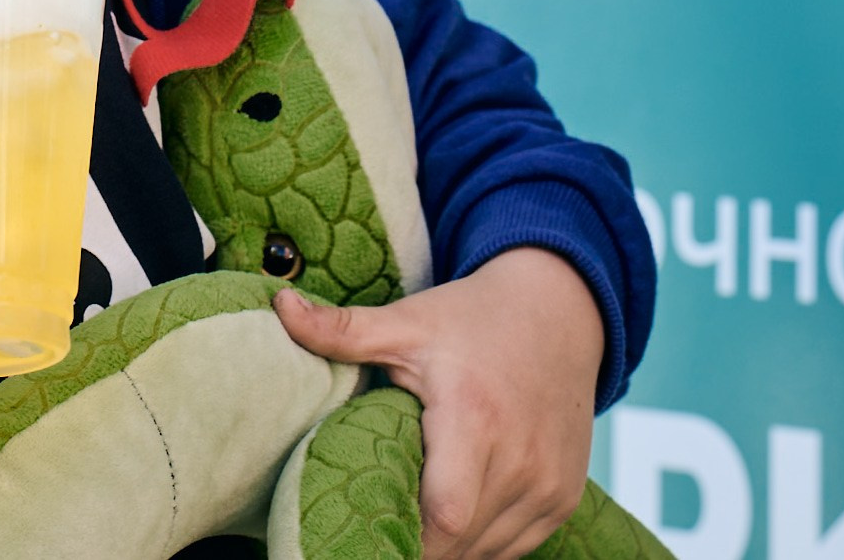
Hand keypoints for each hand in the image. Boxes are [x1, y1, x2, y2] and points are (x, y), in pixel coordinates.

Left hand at [274, 246, 604, 559]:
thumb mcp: (407, 322)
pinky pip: (518, 546)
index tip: (363, 534)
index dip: (405, 537)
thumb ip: (343, 329)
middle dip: (416, 544)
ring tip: (405, 526)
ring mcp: (549, 485)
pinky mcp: (564, 498)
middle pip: (461, 542)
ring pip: (489, 551)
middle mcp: (521, 460)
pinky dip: (482, 543)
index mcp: (475, 419)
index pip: (444, 514)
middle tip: (371, 532)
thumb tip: (279, 307)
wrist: (559, 313)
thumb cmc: (473, 319)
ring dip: (449, 547)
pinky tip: (450, 525)